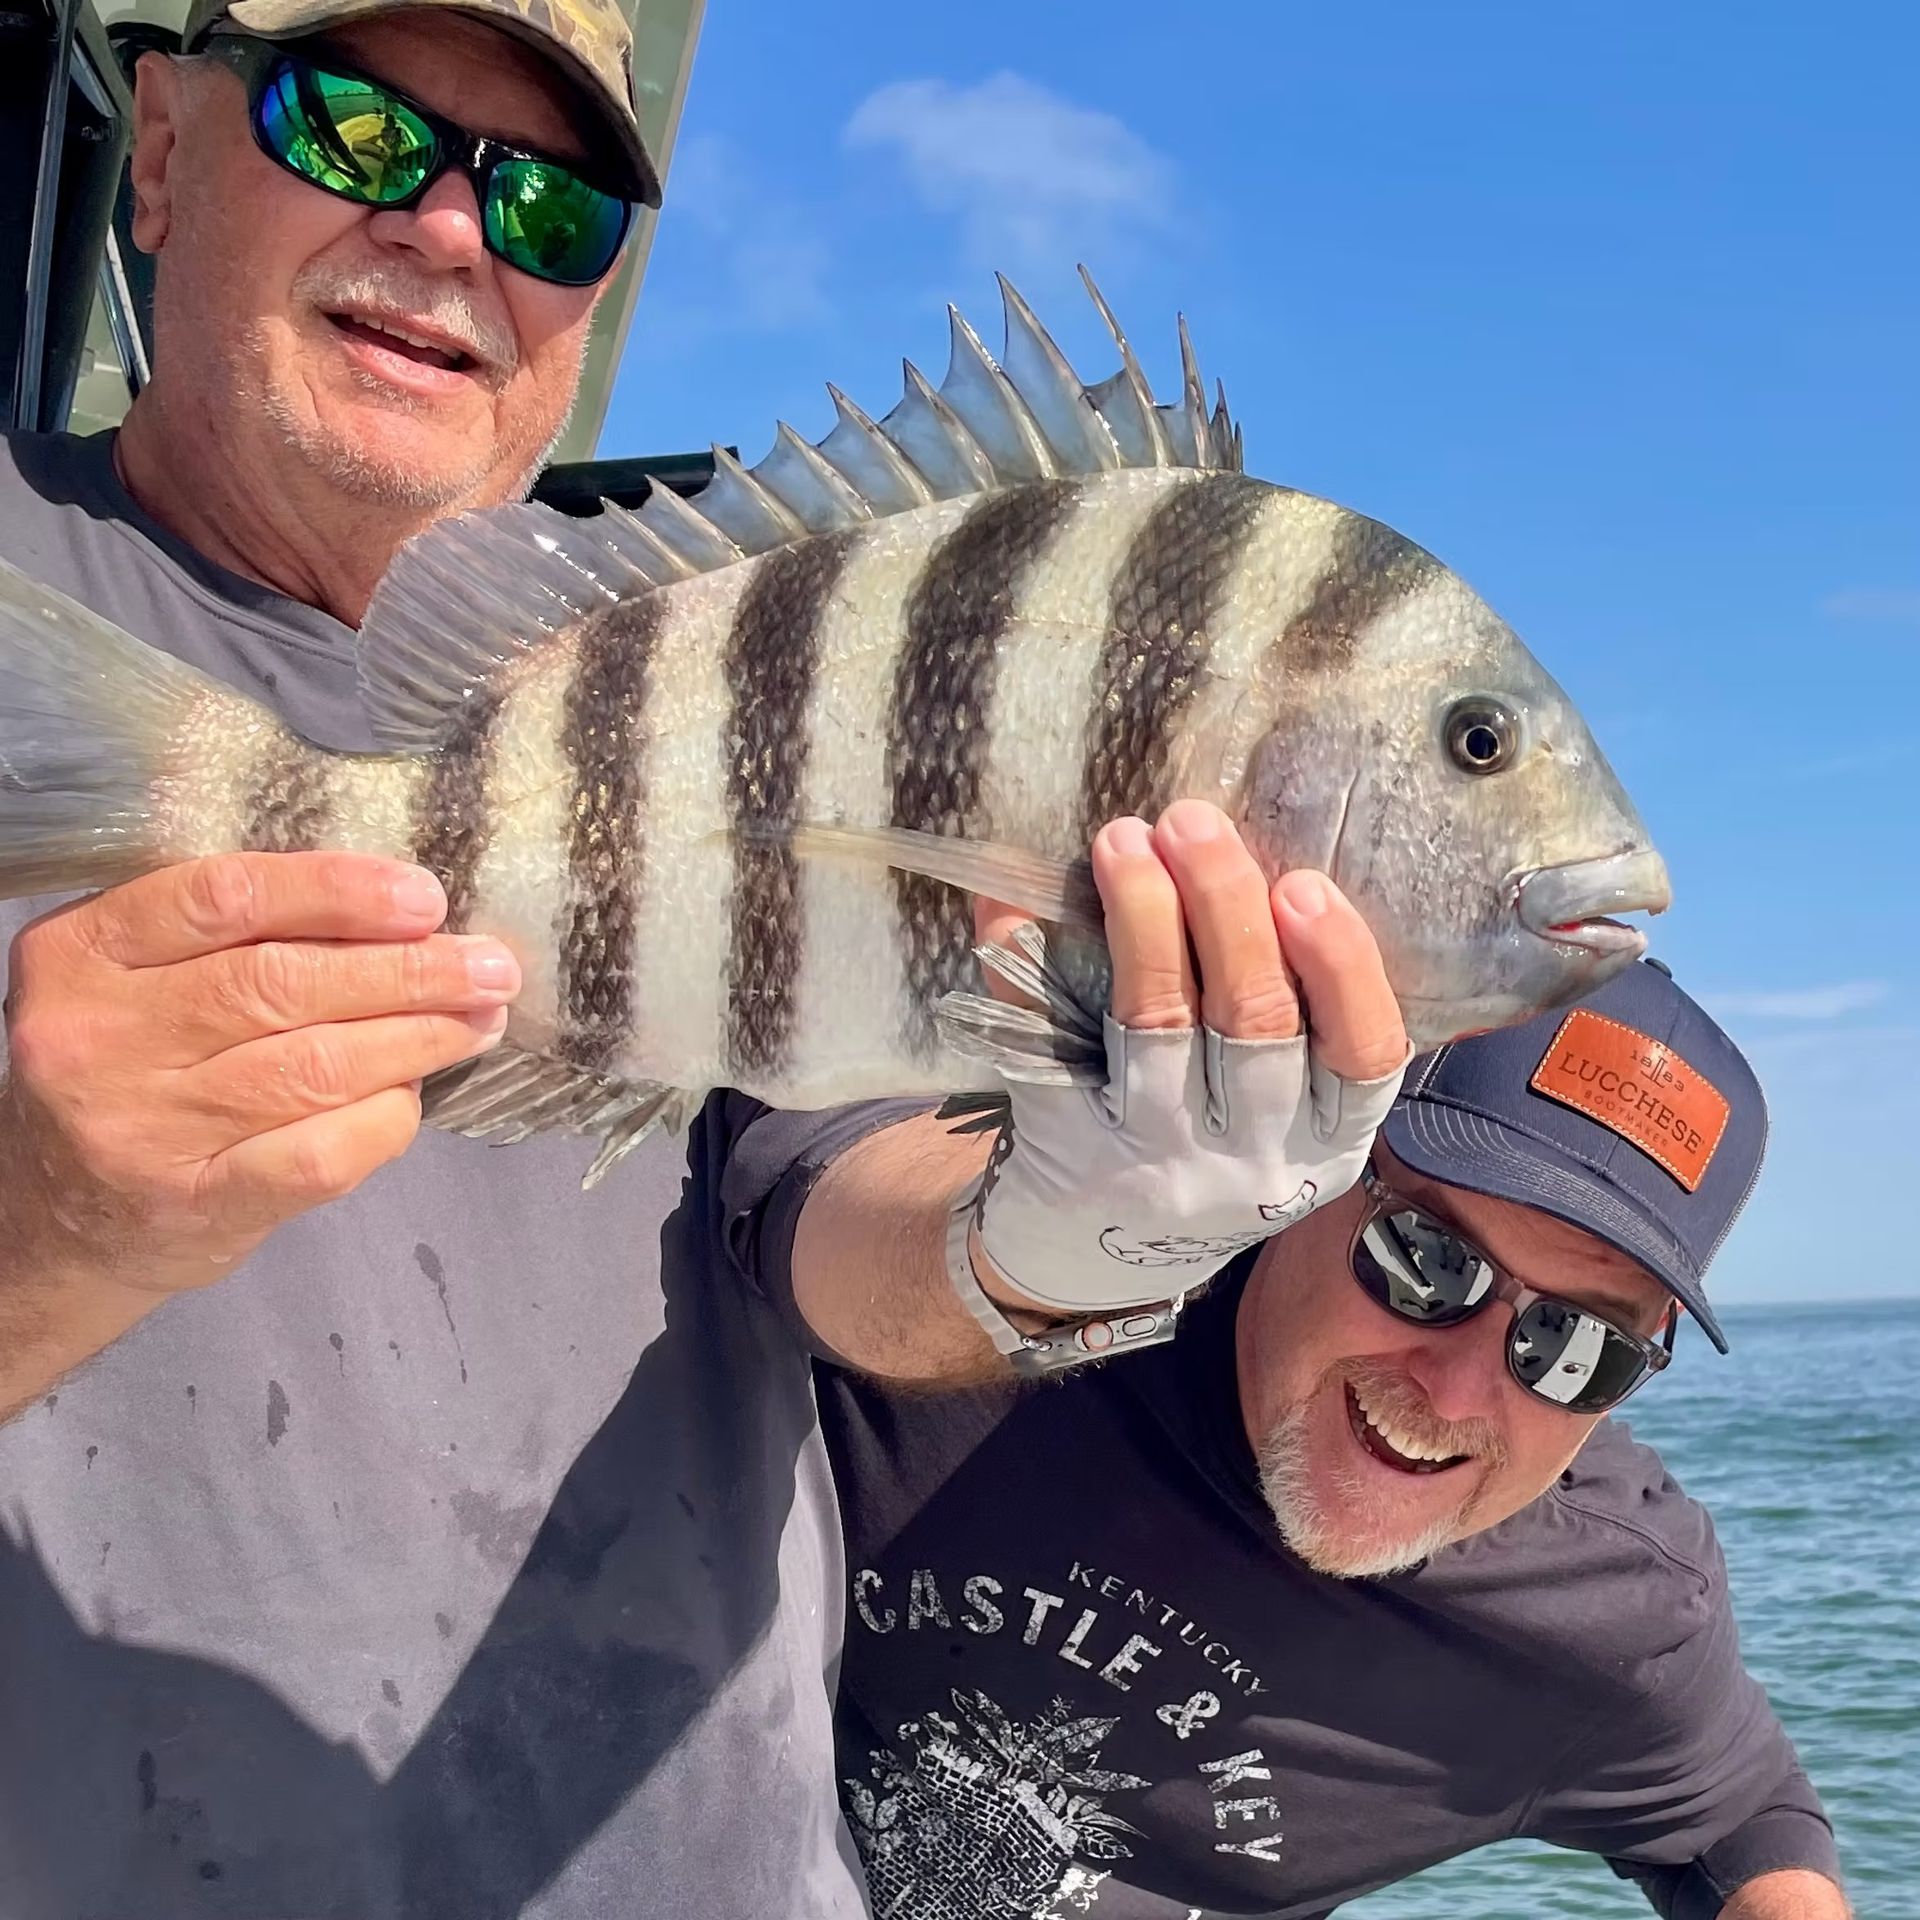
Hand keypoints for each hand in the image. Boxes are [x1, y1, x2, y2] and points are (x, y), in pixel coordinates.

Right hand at [0, 851, 518, 1302]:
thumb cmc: (134, 1070)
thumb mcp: (144, 979)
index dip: (339, 891)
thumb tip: (403, 917)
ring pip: (315, 1067)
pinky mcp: (196, 1202)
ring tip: (479, 1018)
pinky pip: (321, 1151)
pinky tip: (416, 1092)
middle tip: (488, 966)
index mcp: (84, 954)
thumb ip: (240, 939)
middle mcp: (101, 1037)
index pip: (227, 897)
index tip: (424, 899)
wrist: (62, 1218)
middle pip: (283, 984)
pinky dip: (386, 1117)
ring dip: (419, 1038)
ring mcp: (145, 1128)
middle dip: (408, 971)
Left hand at [970, 799, 1408, 1315]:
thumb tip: (1255, 857)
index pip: (1364, 1052)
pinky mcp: (1072, 1151)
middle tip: (1193, 821)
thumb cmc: (1202, 1150)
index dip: (1341, 964)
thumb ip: (1295, 1016)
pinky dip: (1025, 967)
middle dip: (1226, 906)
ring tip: (1123, 841)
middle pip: (1254, 1019)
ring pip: (1159, 1023)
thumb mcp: (1280, 1118)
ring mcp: (1158, 1157)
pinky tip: (1012, 903)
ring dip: (1143, 920)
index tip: (1304, 883)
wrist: (1091, 1259)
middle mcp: (1252, 1156)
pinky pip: (1048, 1045)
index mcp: (1326, 1141)